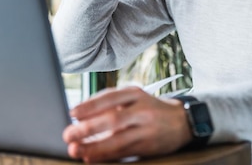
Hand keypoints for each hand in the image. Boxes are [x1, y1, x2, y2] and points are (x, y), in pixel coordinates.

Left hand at [62, 87, 191, 162]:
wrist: (182, 121)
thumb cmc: (148, 108)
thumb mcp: (133, 97)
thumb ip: (109, 103)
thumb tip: (79, 115)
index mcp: (135, 93)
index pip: (110, 97)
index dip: (90, 105)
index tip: (72, 113)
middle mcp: (142, 110)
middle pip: (114, 119)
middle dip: (89, 128)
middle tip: (69, 134)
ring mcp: (147, 129)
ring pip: (119, 140)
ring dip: (95, 147)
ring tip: (77, 150)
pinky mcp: (149, 146)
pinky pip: (125, 152)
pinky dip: (107, 155)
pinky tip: (93, 157)